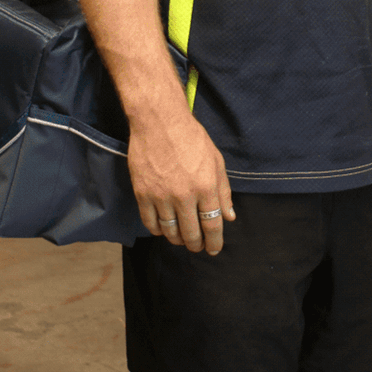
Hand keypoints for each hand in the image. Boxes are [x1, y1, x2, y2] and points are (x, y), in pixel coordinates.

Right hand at [127, 110, 235, 254]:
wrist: (159, 122)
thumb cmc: (191, 138)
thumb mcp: (216, 161)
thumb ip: (224, 190)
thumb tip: (229, 216)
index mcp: (206, 187)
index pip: (212, 225)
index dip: (214, 242)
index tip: (214, 249)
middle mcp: (184, 196)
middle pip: (191, 233)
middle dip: (196, 245)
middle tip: (197, 246)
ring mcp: (161, 196)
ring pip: (170, 231)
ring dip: (177, 239)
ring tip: (181, 238)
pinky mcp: (142, 194)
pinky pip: (150, 223)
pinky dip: (157, 230)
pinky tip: (163, 228)